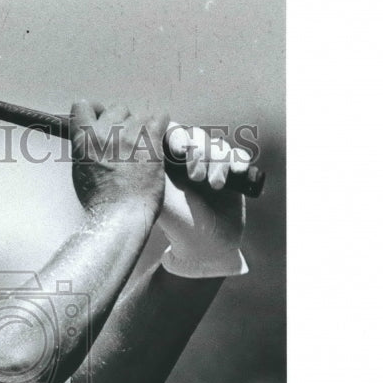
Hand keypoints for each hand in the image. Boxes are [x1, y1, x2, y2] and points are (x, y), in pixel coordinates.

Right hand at [70, 101, 169, 222]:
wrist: (119, 214)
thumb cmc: (100, 201)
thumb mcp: (80, 171)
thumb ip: (85, 149)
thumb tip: (91, 140)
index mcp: (83, 140)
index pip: (83, 105)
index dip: (95, 111)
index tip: (102, 121)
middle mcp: (104, 133)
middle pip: (117, 108)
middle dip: (123, 122)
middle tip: (128, 142)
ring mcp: (128, 135)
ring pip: (140, 114)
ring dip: (143, 126)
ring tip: (144, 145)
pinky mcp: (150, 141)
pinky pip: (160, 117)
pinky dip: (161, 125)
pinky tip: (159, 138)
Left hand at [158, 126, 247, 277]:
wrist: (207, 248)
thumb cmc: (179, 225)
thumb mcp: (160, 198)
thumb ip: (152, 172)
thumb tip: (144, 143)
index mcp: (165, 163)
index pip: (169, 134)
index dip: (176, 137)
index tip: (179, 151)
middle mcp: (187, 161)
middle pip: (195, 136)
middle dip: (199, 152)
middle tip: (196, 178)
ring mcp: (210, 165)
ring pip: (217, 144)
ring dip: (218, 161)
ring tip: (216, 186)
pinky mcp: (231, 172)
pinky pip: (237, 154)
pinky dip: (238, 160)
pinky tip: (237, 172)